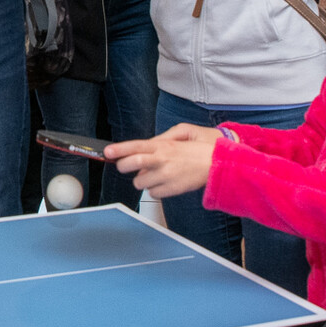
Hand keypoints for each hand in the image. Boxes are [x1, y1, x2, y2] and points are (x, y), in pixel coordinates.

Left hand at [105, 124, 222, 196]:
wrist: (218, 165)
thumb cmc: (200, 149)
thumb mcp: (182, 133)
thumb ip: (161, 139)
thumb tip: (147, 144)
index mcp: (163, 145)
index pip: (135, 146)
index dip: (119, 150)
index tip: (107, 152)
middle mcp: (162, 160)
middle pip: (132, 164)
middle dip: (123, 166)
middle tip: (124, 165)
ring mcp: (166, 176)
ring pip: (140, 181)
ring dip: (143, 179)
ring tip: (156, 173)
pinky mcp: (172, 189)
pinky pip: (153, 193)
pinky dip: (156, 189)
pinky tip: (165, 182)